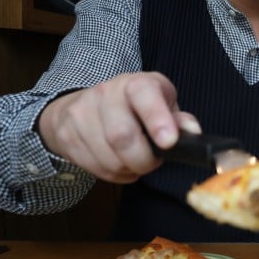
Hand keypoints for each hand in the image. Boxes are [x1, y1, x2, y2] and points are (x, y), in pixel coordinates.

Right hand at [37, 72, 200, 182]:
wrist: (83, 105)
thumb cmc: (134, 107)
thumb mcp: (161, 104)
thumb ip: (179, 119)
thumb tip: (192, 132)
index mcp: (135, 84)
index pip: (144, 94)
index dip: (157, 119)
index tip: (169, 142)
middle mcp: (106, 93)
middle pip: (123, 136)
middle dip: (143, 160)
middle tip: (152, 162)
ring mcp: (81, 113)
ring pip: (108, 158)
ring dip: (128, 169)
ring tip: (134, 162)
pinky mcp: (66, 134)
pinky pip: (94, 168)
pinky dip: (113, 174)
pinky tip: (119, 164)